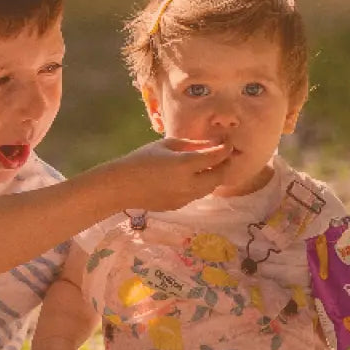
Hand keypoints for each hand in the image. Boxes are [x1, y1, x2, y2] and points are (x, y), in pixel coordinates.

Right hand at [112, 137, 231, 210]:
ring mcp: (184, 198)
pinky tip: (191, 178)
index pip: (216, 157)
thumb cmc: (140, 159)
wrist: (121, 186)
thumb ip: (191, 145)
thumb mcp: (166, 145)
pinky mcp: (179, 206)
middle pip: (219, 176)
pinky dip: (200, 186)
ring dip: (213, 177)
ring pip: (210, 188)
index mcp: (184, 165)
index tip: (227, 143)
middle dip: (225, 165)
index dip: (225, 149)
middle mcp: (189, 184)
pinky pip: (197, 195)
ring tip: (208, 167)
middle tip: (223, 157)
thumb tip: (211, 144)